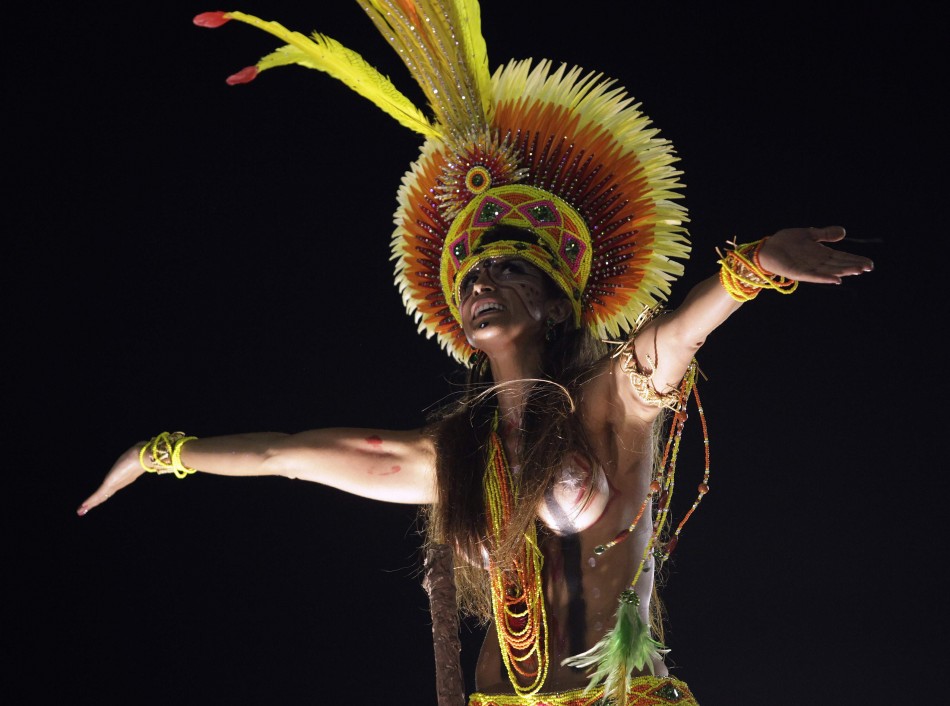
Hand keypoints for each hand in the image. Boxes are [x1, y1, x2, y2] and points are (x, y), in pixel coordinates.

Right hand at [77, 443, 147, 515]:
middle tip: (83, 510)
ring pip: (100, 497)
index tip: (98, 499)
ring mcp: (115, 484)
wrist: (144, 456)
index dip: (103, 494)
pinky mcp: (110, 483)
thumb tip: (137, 450)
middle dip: (94, 502)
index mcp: (124, 478)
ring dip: (90, 504)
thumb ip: (132, 456)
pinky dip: (90, 501)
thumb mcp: (133, 456)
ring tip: (80, 511)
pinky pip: (98, 494)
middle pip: (105, 496)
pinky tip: (83, 506)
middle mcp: (119, 483)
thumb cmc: (141, 454)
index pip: (111, 489)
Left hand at [757, 226, 873, 283]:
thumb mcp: (809, 234)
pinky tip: (836, 279)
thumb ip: (825, 234)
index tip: (869, 263)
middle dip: (853, 266)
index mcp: (821, 253)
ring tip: (857, 271)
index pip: (842, 257)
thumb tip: (843, 232)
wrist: (767, 248)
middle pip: (839, 264)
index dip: (855, 260)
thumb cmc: (786, 242)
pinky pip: (813, 276)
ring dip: (843, 271)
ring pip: (830, 271)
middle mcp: (817, 262)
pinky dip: (825, 278)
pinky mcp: (798, 273)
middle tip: (868, 267)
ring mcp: (808, 268)